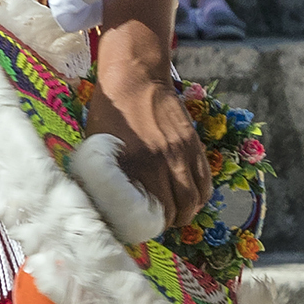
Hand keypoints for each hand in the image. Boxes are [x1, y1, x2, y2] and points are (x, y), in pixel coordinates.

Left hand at [91, 28, 210, 226]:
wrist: (135, 77)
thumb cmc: (109, 111)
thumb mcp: (98, 145)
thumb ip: (106, 174)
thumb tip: (103, 200)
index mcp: (137, 165)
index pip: (153, 212)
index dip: (150, 226)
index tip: (142, 226)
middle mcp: (165, 162)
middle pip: (180, 209)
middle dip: (171, 221)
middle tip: (159, 221)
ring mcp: (184, 153)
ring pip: (197, 198)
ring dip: (188, 211)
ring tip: (177, 212)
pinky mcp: (194, 143)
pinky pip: (206, 179)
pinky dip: (201, 194)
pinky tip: (191, 196)